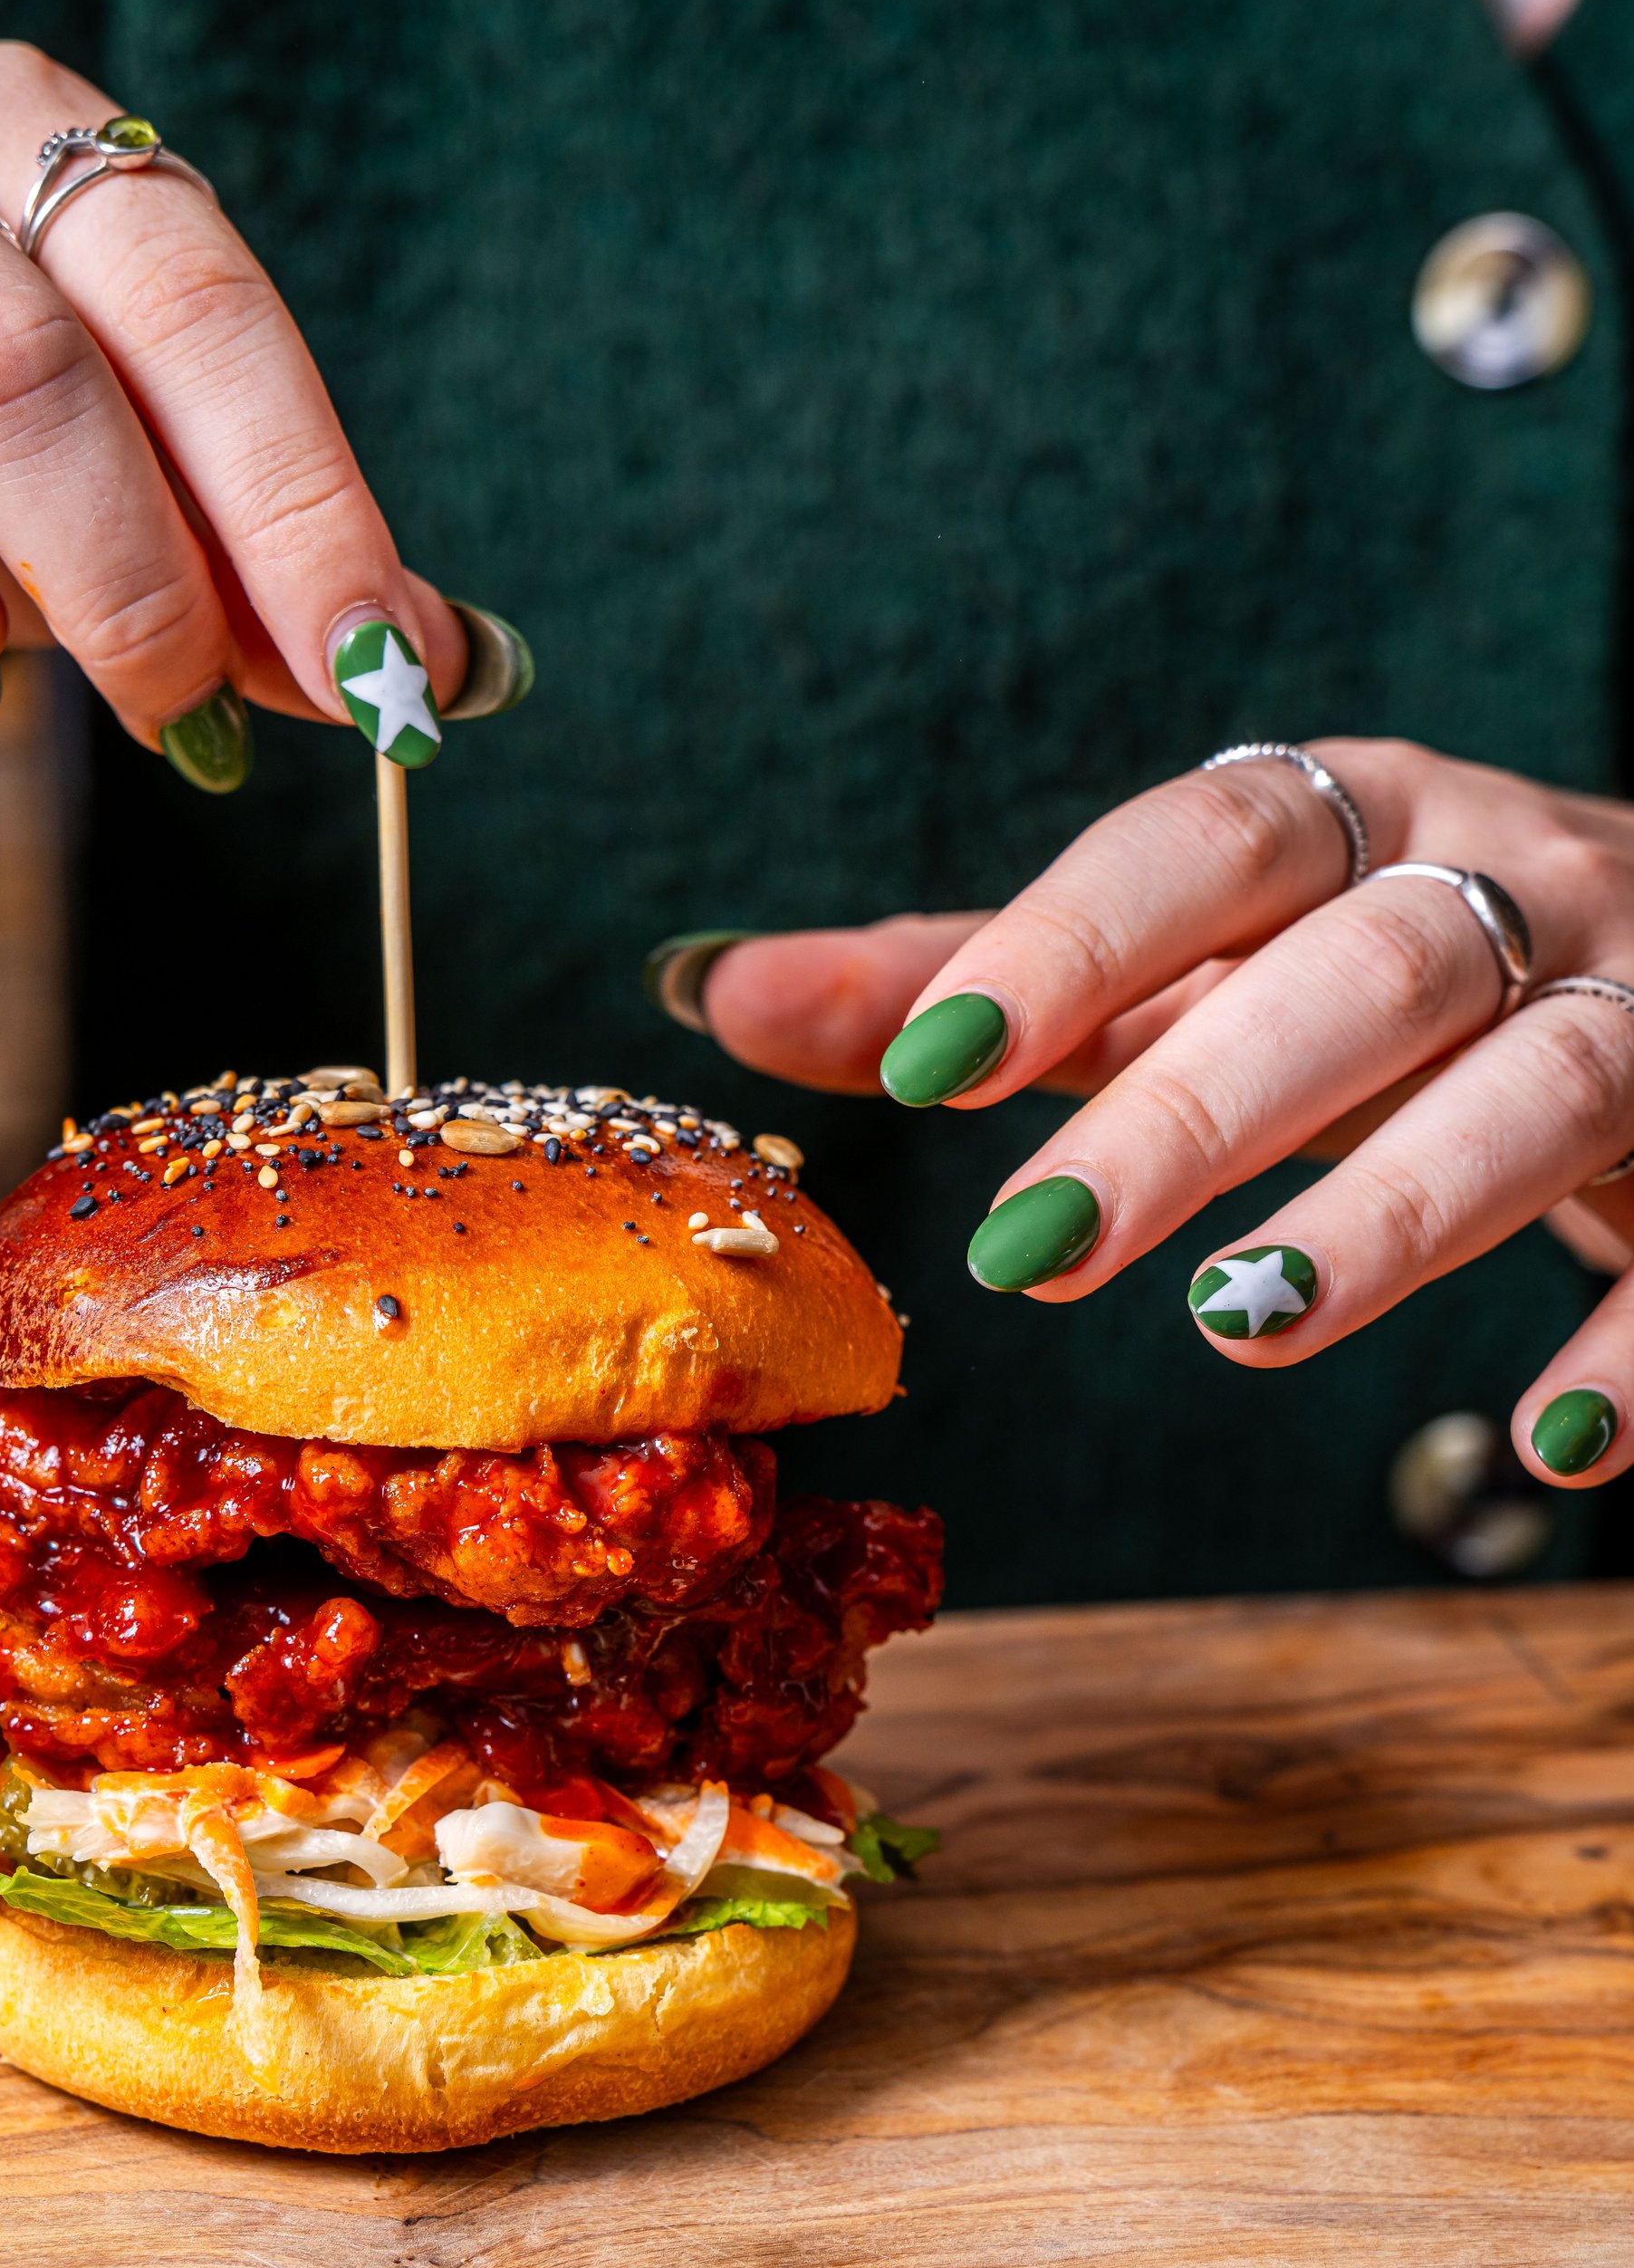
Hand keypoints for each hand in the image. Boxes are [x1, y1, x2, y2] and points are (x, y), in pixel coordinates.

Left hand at [690, 741, 1633, 1493]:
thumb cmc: (1386, 979)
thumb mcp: (1198, 964)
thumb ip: (989, 981)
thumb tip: (725, 992)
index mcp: (1363, 816)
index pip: (1216, 840)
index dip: (1074, 938)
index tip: (927, 1065)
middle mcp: (1519, 880)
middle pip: (1366, 968)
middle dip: (1200, 1104)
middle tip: (1033, 1248)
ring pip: (1539, 1083)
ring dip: (1397, 1208)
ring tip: (1237, 1324)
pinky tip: (1543, 1451)